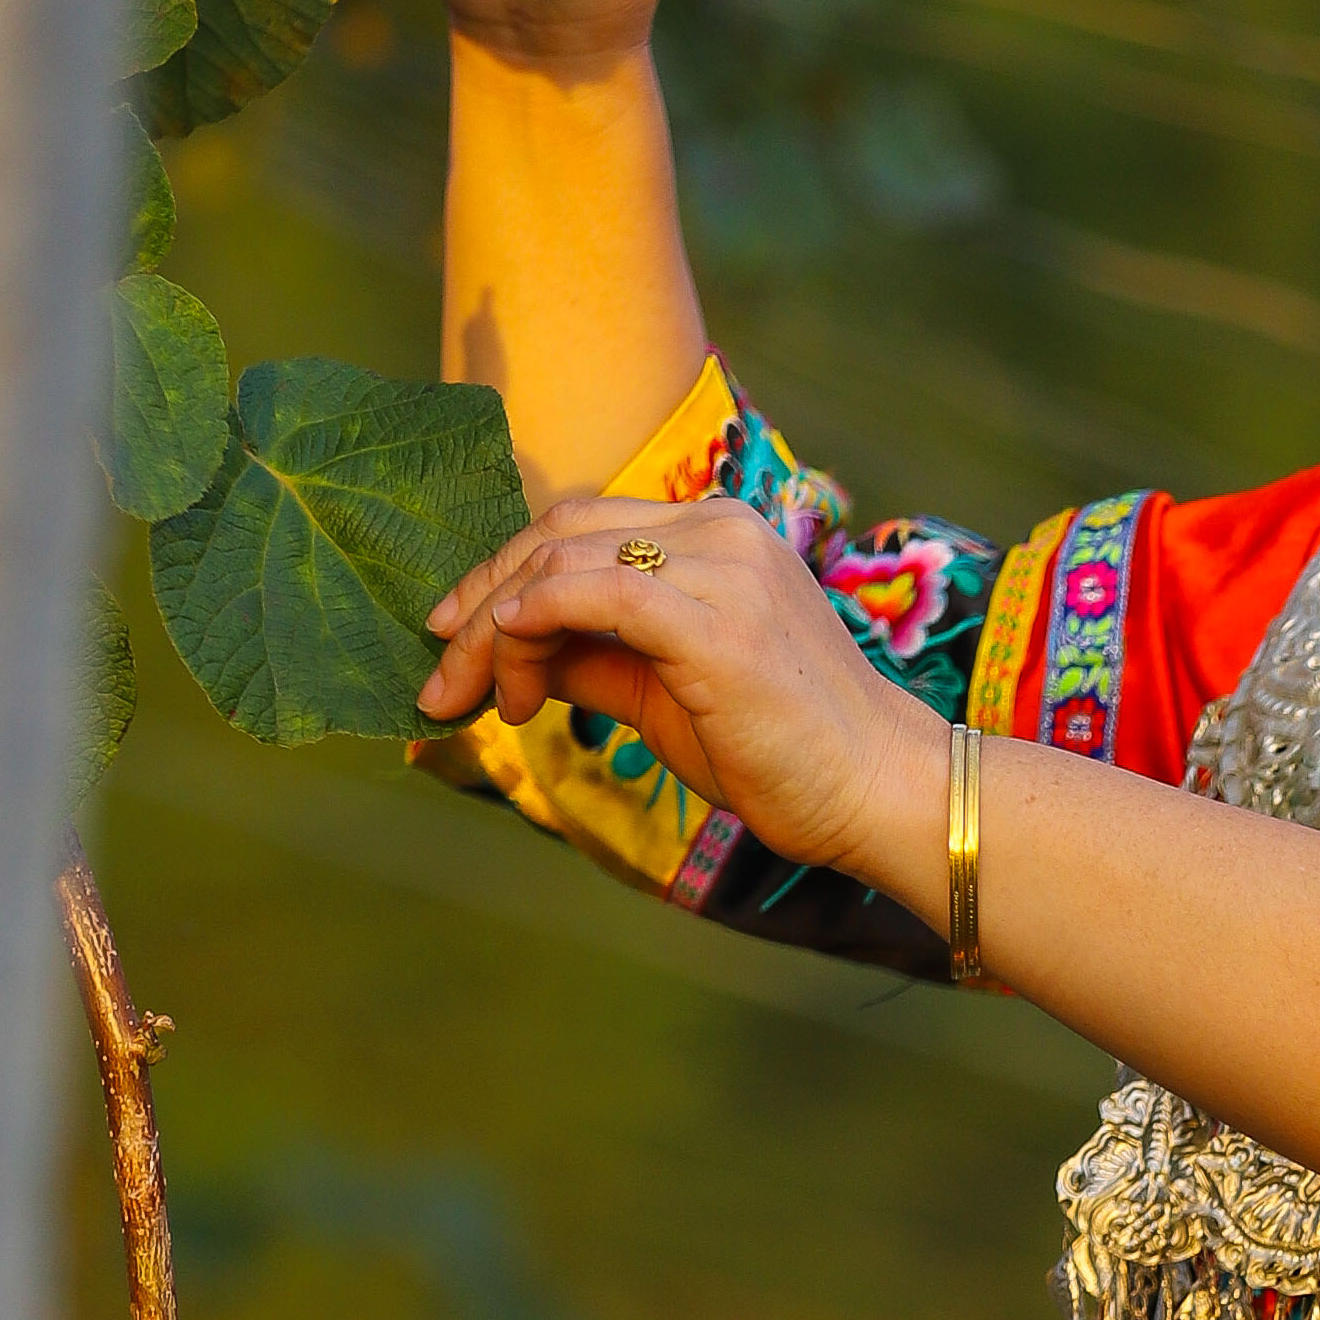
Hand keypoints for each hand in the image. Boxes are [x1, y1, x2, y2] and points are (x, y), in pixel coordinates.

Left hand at [420, 491, 931, 896]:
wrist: (879, 792)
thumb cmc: (783, 752)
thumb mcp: (662, 694)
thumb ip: (589, 658)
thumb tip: (506, 653)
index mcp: (716, 533)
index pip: (580, 527)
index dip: (502, 576)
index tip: (455, 640)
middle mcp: (719, 530)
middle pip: (558, 532)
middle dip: (479, 601)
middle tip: (440, 676)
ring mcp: (722, 567)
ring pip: (562, 561)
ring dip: (494, 629)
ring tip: (474, 698)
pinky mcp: (716, 622)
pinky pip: (595, 593)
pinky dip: (533, 623)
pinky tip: (511, 675)